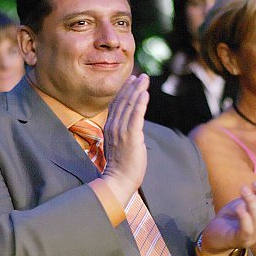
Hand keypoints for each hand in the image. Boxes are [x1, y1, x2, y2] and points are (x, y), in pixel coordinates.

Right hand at [102, 74, 149, 206]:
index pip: (117, 105)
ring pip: (130, 105)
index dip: (124, 91)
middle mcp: (114, 126)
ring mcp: (121, 131)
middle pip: (123, 101)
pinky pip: (136, 117)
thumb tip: (133, 126)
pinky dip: (140, 104)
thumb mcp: (121, 145)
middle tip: (141, 75)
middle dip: (132, 87)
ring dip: (138, 90)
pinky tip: (144, 93)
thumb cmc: (122, 166)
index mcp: (110, 127)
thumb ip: (124, 133)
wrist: (118, 180)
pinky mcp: (130, 137)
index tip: (131, 80)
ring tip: (144, 79)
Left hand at [200, 181, 255, 253]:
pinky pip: (247, 229)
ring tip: (244, 190)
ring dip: (252, 201)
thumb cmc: (238, 214)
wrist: (217, 230)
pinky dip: (244, 215)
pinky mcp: (241, 240)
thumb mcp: (255, 201)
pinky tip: (239, 206)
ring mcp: (255, 238)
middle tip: (255, 183)